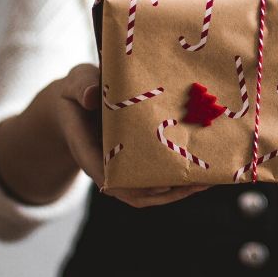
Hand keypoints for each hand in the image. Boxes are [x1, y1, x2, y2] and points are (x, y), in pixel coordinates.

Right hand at [56, 63, 211, 207]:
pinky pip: (151, 181)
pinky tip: (197, 176)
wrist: (74, 104)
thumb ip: (81, 87)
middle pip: (133, 192)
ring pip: (145, 192)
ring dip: (174, 192)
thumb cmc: (76, 92)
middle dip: (165, 192)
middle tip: (195, 184)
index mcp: (87, 150)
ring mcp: (118, 168)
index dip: (133, 185)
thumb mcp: (75, 84)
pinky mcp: (131, 164)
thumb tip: (90, 96)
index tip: (160, 185)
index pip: (108, 176)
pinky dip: (173, 183)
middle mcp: (104, 166)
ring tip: (204, 183)